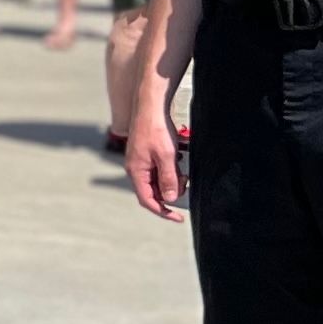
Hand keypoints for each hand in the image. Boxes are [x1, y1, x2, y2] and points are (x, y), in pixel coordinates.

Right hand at [127, 106, 185, 221]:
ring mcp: (141, 161)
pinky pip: (158, 169)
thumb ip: (168, 179)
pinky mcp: (146, 153)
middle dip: (170, 192)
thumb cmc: (155, 128)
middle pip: (152, 191)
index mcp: (136, 171)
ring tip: (182, 171)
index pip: (147, 200)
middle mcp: (136, 168)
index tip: (177, 217)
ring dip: (171, 180)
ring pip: (157, 180)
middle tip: (186, 184)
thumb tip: (169, 198)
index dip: (162, 211)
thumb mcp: (167, 157)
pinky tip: (177, 161)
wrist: (151, 106)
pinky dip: (169, 170)